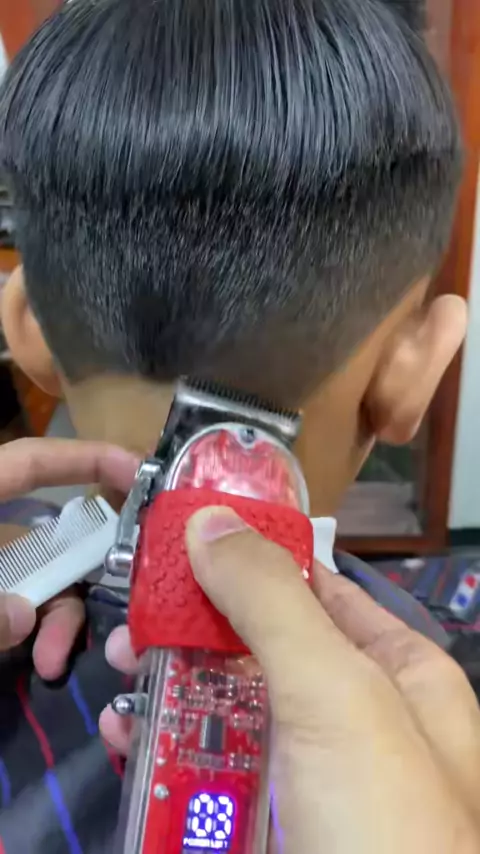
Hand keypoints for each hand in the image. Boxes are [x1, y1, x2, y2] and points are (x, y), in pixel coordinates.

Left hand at [0, 438, 137, 676]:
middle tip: (120, 601)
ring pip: (40, 582)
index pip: (31, 461)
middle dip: (81, 574)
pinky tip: (41, 664)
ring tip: (53, 663)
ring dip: (58, 618)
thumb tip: (21, 616)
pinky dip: (35, 634)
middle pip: (49, 536)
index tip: (140, 473)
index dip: (85, 457)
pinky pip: (23, 608)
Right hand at [102, 506, 479, 853]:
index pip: (318, 588)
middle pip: (263, 647)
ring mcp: (308, 779)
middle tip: (137, 614)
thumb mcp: (335, 693)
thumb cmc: (381, 821)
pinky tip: (128, 736)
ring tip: (121, 665)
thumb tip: (213, 519)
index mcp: (398, 674)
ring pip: (228, 709)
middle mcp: (356, 720)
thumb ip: (273, 602)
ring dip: (171, 685)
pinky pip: (209, 775)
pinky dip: (165, 751)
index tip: (185, 537)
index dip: (254, 556)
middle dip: (197, 627)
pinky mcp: (264, 830)